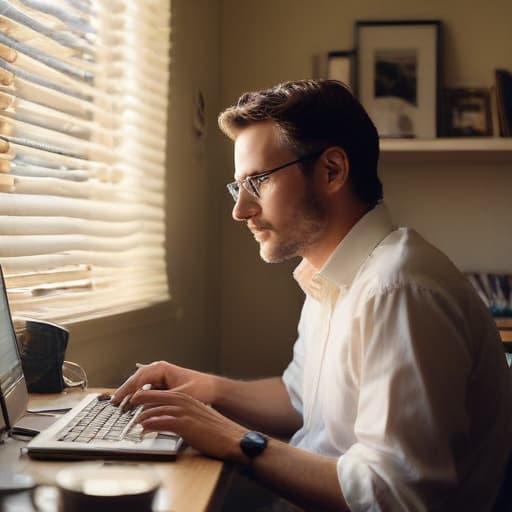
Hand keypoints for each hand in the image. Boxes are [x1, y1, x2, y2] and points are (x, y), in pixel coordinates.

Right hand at [111, 361, 215, 407]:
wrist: (212, 390)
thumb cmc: (200, 388)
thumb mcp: (180, 395)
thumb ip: (160, 399)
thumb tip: (141, 404)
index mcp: (161, 368)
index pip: (138, 377)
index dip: (126, 389)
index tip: (117, 399)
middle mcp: (158, 371)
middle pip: (136, 381)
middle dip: (125, 392)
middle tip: (114, 404)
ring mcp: (159, 379)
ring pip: (140, 387)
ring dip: (131, 396)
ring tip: (122, 408)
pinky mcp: (161, 387)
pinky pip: (146, 392)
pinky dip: (139, 399)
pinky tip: (134, 408)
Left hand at [132, 389, 247, 461]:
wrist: (231, 438)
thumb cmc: (215, 430)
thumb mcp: (197, 416)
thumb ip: (182, 415)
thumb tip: (167, 420)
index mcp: (186, 397)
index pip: (159, 392)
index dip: (144, 397)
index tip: (134, 403)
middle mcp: (183, 401)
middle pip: (153, 398)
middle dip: (138, 403)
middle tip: (127, 410)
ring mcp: (183, 412)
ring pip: (154, 410)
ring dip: (141, 416)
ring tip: (133, 422)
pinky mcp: (184, 424)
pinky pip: (160, 422)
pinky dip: (149, 425)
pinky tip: (143, 430)